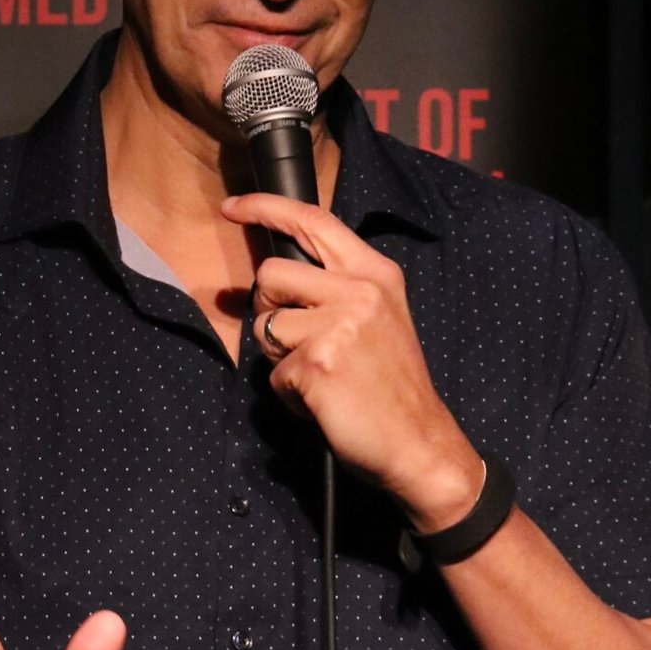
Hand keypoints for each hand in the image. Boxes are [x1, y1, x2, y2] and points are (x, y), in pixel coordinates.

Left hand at [220, 191, 483, 529]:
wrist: (419, 441)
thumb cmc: (392, 386)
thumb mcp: (379, 318)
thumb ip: (335, 289)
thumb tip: (270, 278)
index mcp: (375, 273)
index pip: (313, 221)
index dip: (265, 208)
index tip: (231, 208)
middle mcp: (359, 290)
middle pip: (272, 273)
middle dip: (269, 308)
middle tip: (298, 342)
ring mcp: (338, 325)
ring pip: (265, 325)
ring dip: (280, 358)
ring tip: (319, 378)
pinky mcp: (318, 362)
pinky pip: (273, 373)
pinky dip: (289, 394)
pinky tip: (322, 403)